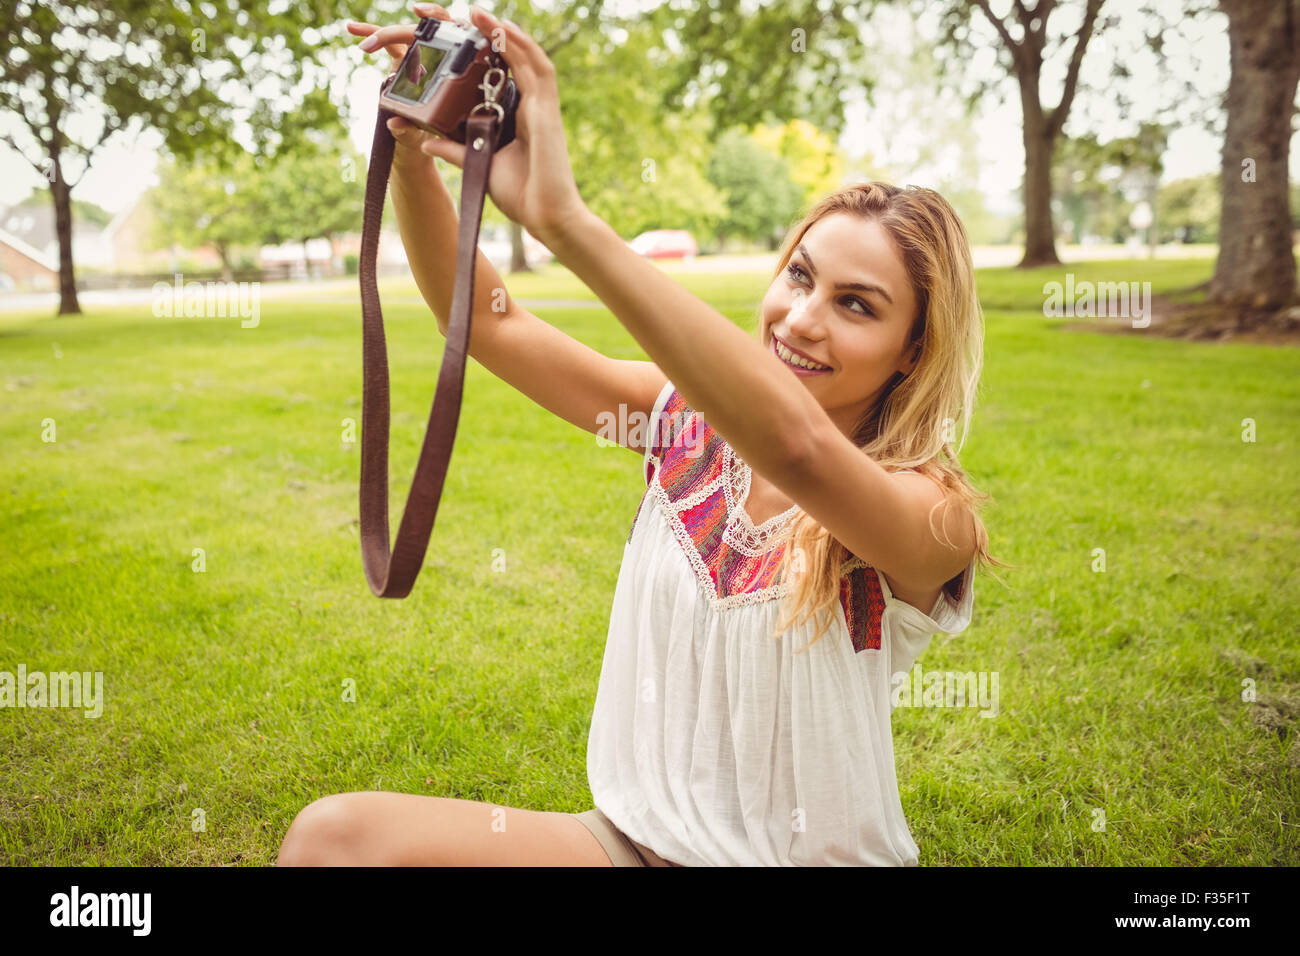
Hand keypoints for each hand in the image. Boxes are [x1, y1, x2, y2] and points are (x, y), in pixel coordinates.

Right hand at [347, 7, 447, 171]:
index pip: (444, 39)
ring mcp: (420, 56)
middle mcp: (436, 59)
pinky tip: (352, 29)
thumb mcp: (421, 134)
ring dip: (377, 30)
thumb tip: (393, 122)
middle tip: (371, 42)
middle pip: (420, 31)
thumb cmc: (431, 137)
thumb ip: (409, 129)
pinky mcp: (406, 58)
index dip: (434, 20)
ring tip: (354, 30)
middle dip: (393, 32)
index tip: (417, 13)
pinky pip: (388, 42)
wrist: (425, 142)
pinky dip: (371, 34)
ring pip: (403, 32)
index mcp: (448, 69)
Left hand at [360, 3, 586, 243]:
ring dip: (502, 32)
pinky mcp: (547, 111)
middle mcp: (529, 106)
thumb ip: (452, 148)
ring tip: (475, 12)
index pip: (498, 73)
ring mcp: (541, 106)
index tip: (455, 34)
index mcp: (515, 116)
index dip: (481, 52)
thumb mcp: (476, 164)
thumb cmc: (521, 196)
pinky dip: (521, 46)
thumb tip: (422, 138)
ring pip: (524, 56)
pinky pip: (538, 69)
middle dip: (487, 33)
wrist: (546, 216)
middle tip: (460, 12)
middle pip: (510, 59)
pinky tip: (502, 30)